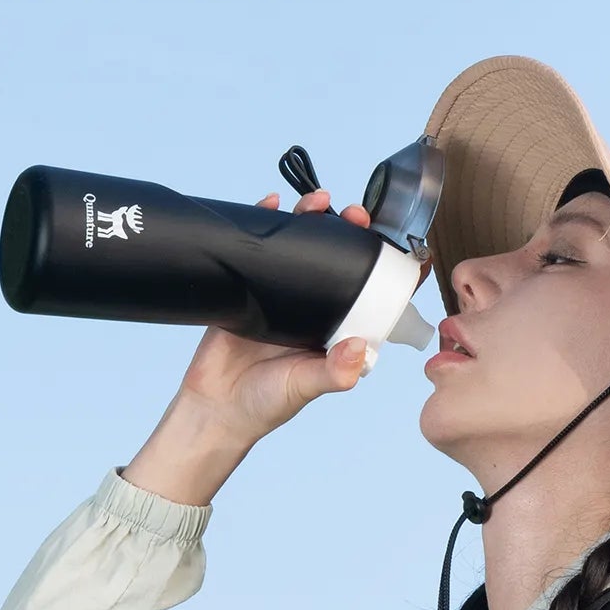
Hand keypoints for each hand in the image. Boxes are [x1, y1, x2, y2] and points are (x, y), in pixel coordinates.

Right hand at [173, 187, 378, 445]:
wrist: (214, 407)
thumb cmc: (265, 404)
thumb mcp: (304, 388)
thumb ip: (332, 373)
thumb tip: (358, 348)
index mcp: (337, 331)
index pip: (371, 293)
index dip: (385, 265)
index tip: (396, 241)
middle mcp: (316, 310)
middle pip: (339, 259)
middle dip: (349, 231)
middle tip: (354, 215)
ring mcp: (283, 296)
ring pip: (303, 248)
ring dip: (312, 219)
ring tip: (317, 202)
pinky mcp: (250, 288)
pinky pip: (260, 250)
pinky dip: (265, 223)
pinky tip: (271, 203)